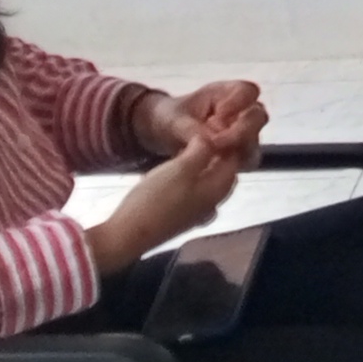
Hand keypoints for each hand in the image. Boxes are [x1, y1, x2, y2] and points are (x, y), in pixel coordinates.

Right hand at [85, 136, 243, 276]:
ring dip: (202, 167)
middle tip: (201, 137)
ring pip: (207, 184)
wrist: (128, 235)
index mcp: (218, 191)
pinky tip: (175, 173)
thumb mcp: (181, 168)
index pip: (234, 162)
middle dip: (216, 155)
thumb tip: (211, 139)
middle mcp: (212, 205)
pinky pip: (193, 194)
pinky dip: (190, 180)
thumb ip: (201, 151)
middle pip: (222, 175)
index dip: (228, 144)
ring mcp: (196, 214)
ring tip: (186, 150)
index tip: (216, 127)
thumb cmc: (157, 198)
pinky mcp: (180, 219)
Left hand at [137, 82, 270, 157]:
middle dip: (241, 130)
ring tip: (212, 156)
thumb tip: (211, 143)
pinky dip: (234, 164)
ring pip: (255, 140)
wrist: (163, 134)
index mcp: (226, 93)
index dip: (240, 102)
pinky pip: (248, 160)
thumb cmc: (171, 117)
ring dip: (238, 149)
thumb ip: (191, 128)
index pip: (248, 91)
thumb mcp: (174, 119)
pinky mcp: (239, 155)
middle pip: (258, 117)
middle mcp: (241, 112)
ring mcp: (243, 134)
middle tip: (218, 142)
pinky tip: (213, 165)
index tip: (220, 114)